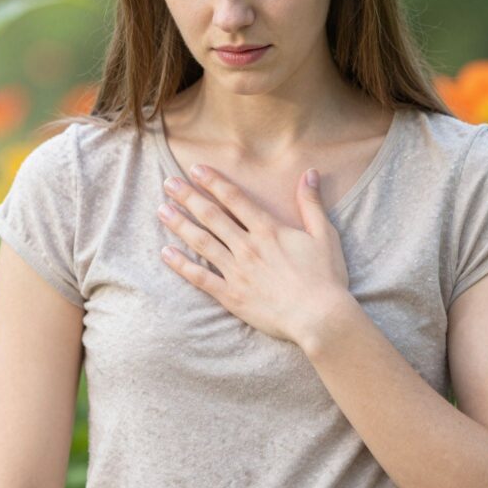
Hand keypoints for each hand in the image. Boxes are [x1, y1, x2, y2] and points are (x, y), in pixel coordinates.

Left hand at [157, 163, 351, 347]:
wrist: (320, 318)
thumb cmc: (325, 277)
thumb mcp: (324, 235)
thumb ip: (312, 203)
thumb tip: (310, 173)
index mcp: (268, 230)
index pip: (234, 198)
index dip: (213, 181)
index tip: (195, 169)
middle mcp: (247, 246)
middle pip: (211, 216)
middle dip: (188, 197)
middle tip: (168, 183)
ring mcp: (236, 271)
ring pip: (201, 242)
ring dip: (179, 224)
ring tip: (161, 210)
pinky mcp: (231, 296)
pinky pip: (200, 278)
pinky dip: (182, 265)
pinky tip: (166, 253)